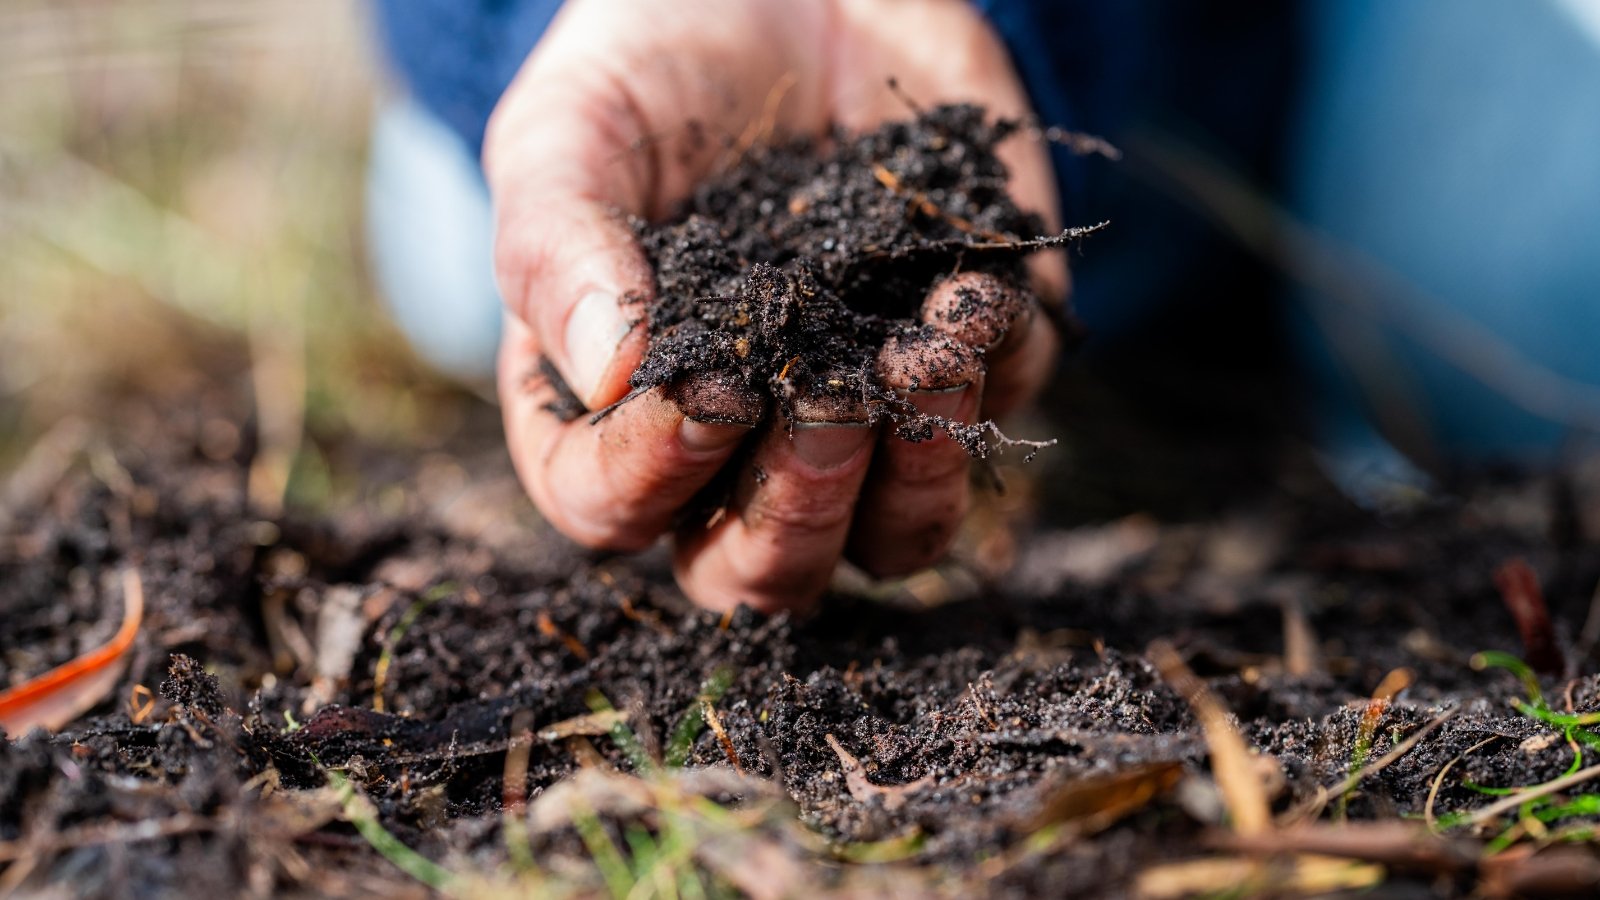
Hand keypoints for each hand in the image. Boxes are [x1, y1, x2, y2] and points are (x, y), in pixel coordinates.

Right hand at [487, 0, 1064, 612]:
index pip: (613, 509)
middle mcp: (736, 444)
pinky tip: (969, 289)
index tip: (703, 386)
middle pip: (760, 572)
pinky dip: (991, 371)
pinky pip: (993, 418)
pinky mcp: (963, 361)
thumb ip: (559, 248)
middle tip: (825, 397)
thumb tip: (609, 374)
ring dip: (914, 476)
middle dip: (797, 507)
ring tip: (921, 353)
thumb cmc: (654, 63)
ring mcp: (859, 415)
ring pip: (892, 542)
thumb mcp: (572, 132)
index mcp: (614, 409)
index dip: (654, 476)